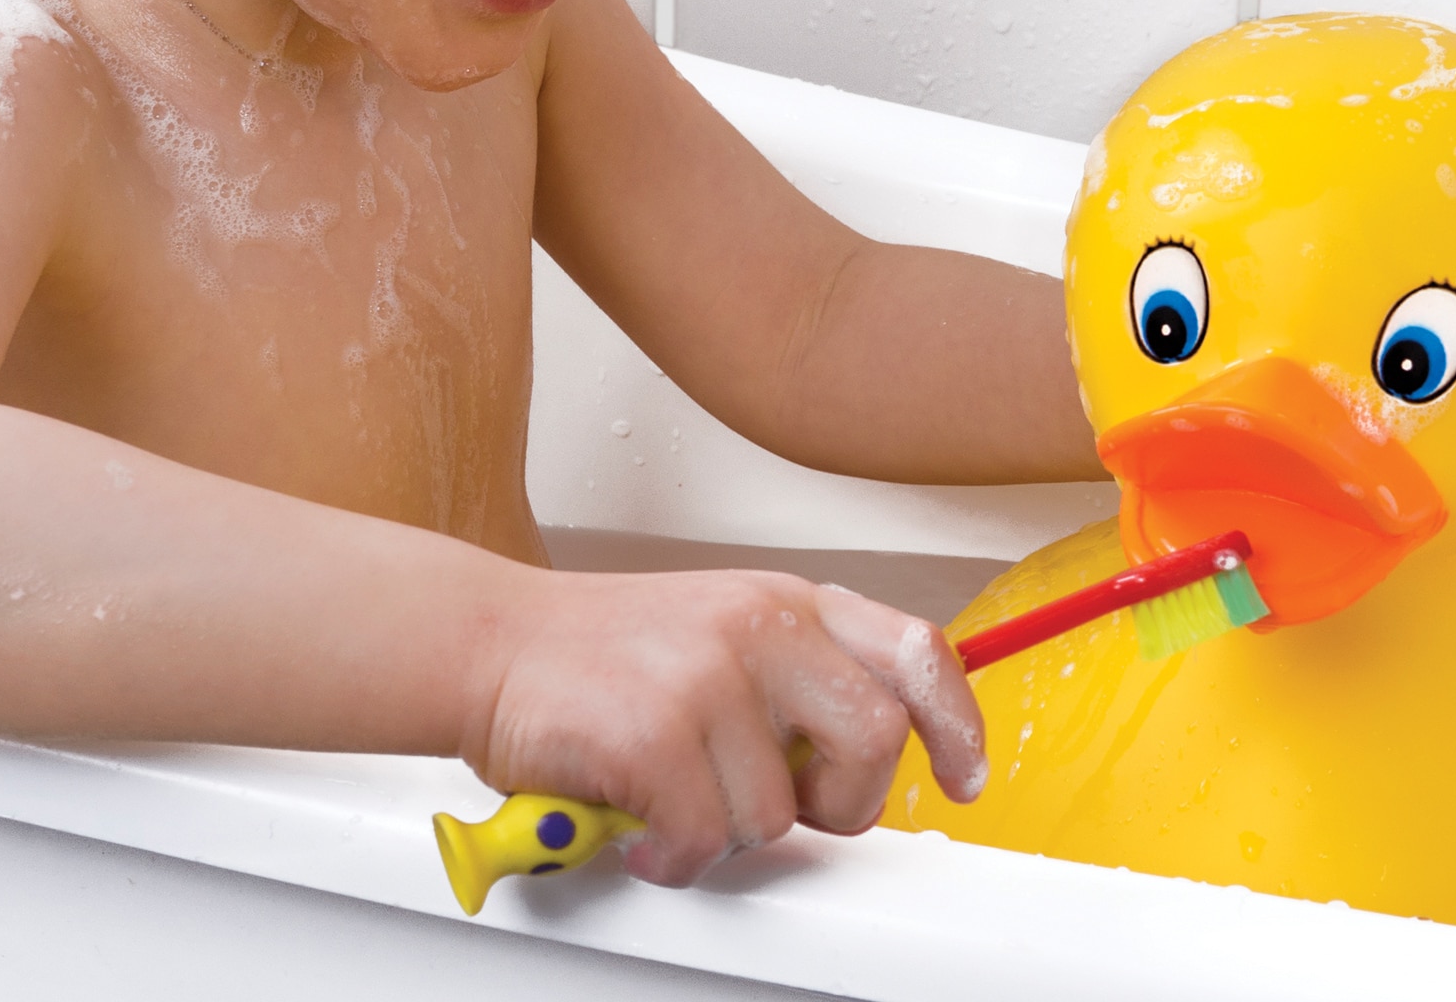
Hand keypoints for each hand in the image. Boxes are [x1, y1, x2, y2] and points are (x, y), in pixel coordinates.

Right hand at [461, 566, 984, 886]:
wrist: (491, 642)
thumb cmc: (607, 654)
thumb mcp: (724, 630)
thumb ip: (799, 675)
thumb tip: (871, 755)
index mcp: (788, 602)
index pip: (915, 650)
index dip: (955, 721)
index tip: (963, 775)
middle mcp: (760, 625)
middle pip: (875, 739)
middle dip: (842, 802)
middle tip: (786, 808)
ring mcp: (708, 672)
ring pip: (779, 813)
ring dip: (725, 831)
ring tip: (674, 798)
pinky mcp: (654, 729)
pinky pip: (705, 839)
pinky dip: (671, 853)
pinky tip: (639, 821)